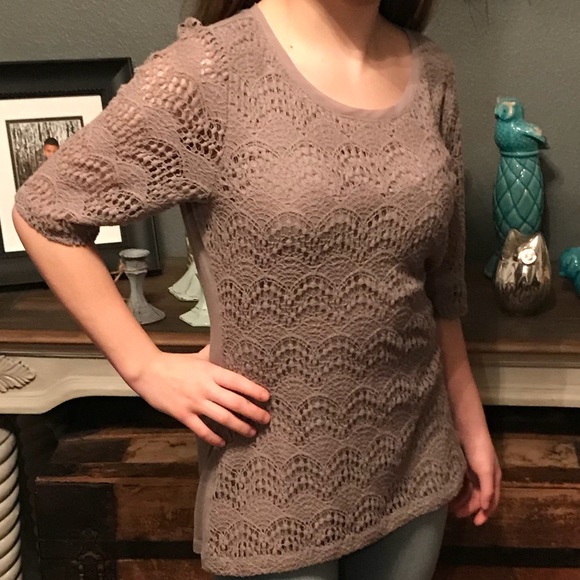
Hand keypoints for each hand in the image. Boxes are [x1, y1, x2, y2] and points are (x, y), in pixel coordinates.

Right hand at [130, 350, 270, 446]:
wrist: (148, 371)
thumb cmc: (175, 363)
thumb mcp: (198, 356)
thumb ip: (215, 353)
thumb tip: (230, 343)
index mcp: (211, 371)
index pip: (238, 381)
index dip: (254, 390)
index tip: (267, 397)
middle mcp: (206, 387)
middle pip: (235, 402)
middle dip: (253, 412)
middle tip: (266, 418)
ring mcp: (194, 402)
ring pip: (223, 417)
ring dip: (240, 426)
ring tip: (252, 431)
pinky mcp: (183, 414)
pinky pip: (202, 429)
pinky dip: (213, 437)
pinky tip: (222, 442)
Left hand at [449, 431, 501, 525]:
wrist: (465, 426)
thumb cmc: (479, 448)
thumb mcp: (486, 470)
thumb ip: (487, 490)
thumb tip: (487, 508)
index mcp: (493, 477)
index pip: (492, 500)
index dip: (485, 513)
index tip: (475, 523)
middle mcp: (483, 475)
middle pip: (478, 497)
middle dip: (469, 507)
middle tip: (457, 515)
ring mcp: (471, 469)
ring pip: (468, 490)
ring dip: (461, 500)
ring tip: (450, 508)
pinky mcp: (460, 463)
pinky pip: (459, 481)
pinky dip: (455, 490)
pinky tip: (448, 495)